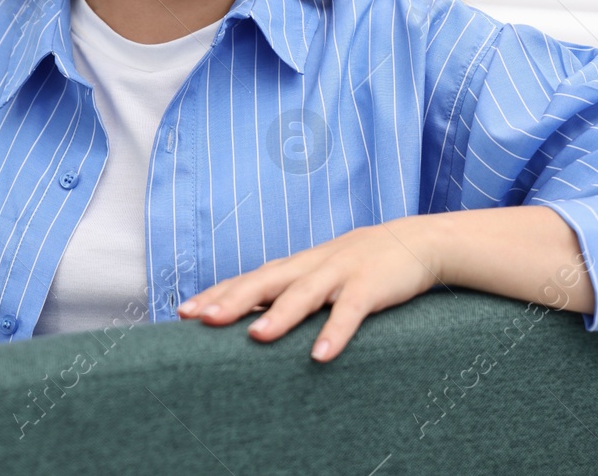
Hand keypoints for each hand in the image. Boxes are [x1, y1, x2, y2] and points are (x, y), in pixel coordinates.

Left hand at [175, 219, 442, 361]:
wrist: (415, 242)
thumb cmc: (357, 266)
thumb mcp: (318, 276)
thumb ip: (287, 294)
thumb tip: (248, 321)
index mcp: (294, 267)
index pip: (247, 279)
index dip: (216, 294)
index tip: (183, 312)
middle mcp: (309, 266)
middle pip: (265, 282)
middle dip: (232, 300)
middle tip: (202, 319)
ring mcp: (339, 274)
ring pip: (304, 294)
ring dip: (279, 315)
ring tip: (255, 337)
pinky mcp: (370, 286)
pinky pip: (350, 312)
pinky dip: (335, 333)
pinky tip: (320, 356)